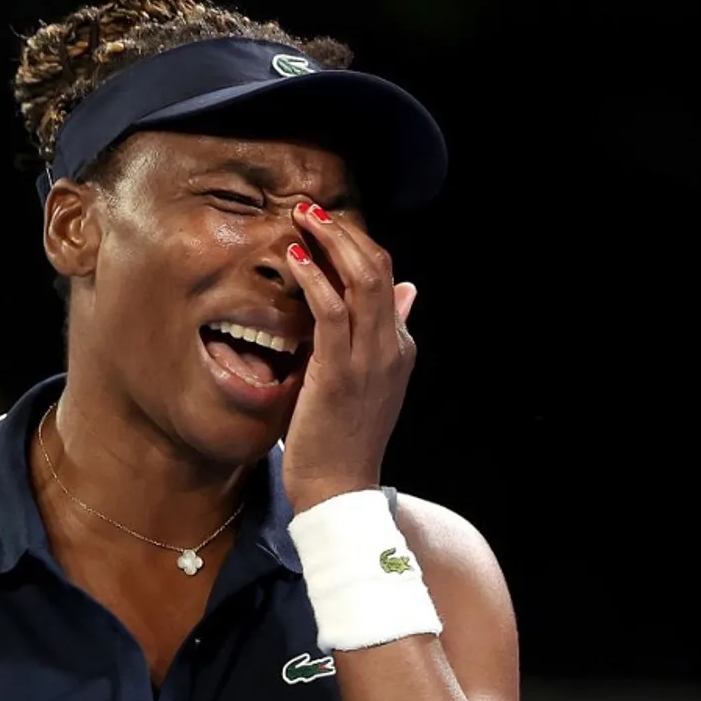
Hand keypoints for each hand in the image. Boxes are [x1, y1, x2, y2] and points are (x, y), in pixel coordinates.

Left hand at [281, 202, 417, 512]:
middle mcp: (392, 347)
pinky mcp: (339, 372)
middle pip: (379, 268)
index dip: (354, 244)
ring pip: (362, 280)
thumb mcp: (371, 379)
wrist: (339, 491)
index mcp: (400, 347)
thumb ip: (386, 333)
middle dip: (344, 231)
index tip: (321, 226)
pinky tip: (293, 259)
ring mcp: (370, 360)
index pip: (385, 278)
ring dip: (331, 242)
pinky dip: (313, 278)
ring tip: (301, 219)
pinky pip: (331, 311)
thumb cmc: (343, 436)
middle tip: (310, 209)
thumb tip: (407, 291)